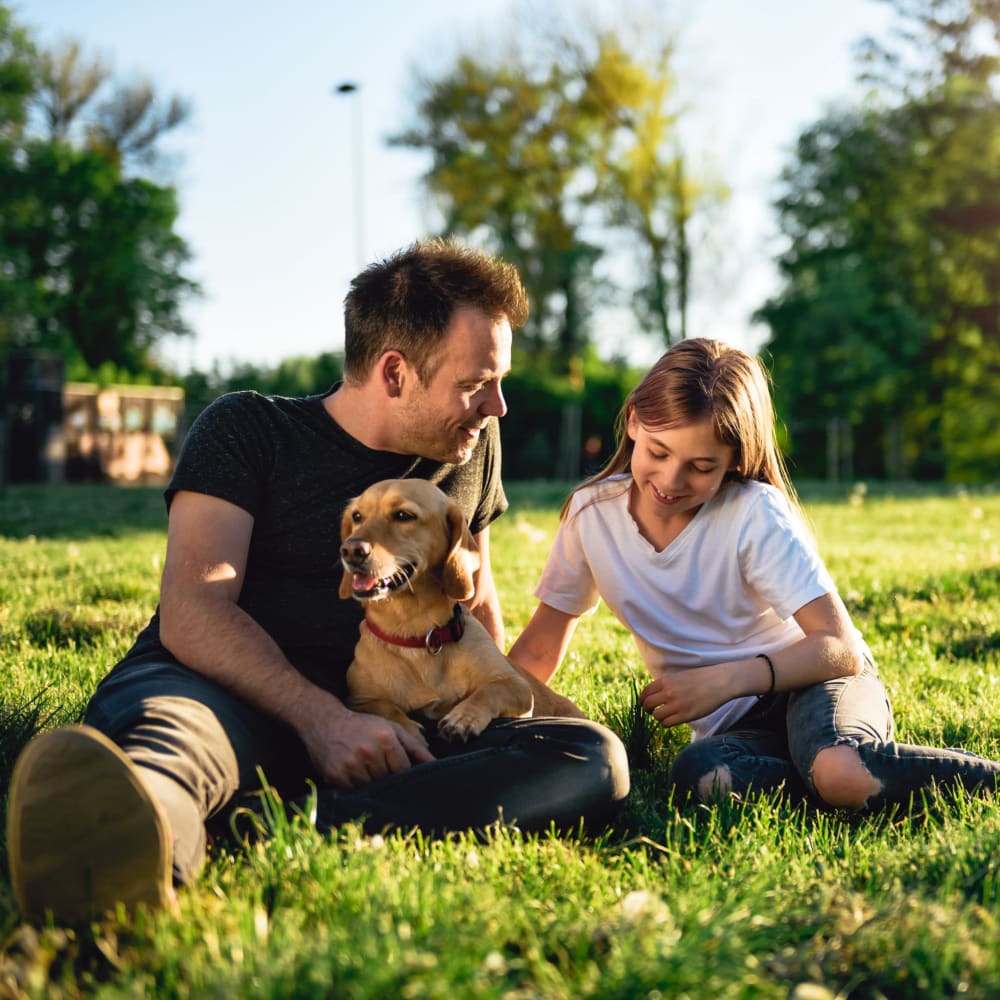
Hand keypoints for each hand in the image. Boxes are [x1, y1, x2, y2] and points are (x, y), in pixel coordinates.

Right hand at [298, 707, 435, 789]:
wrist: (325, 722)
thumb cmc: (364, 726)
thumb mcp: (391, 729)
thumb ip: (415, 747)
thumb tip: (436, 764)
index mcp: (385, 738)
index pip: (403, 770)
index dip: (402, 774)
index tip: (399, 774)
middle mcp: (368, 751)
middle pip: (387, 780)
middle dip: (386, 779)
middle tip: (378, 770)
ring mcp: (350, 764)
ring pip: (371, 788)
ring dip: (370, 784)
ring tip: (365, 770)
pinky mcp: (335, 775)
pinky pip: (353, 792)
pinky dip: (355, 787)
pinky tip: (352, 774)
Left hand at [640, 663, 732, 728]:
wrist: (720, 681)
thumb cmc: (701, 678)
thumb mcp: (679, 677)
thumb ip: (667, 684)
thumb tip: (655, 695)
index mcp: (665, 681)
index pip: (645, 692)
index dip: (642, 700)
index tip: (643, 704)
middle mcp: (668, 692)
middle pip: (648, 704)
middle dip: (647, 709)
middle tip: (652, 711)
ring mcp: (677, 704)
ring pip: (656, 716)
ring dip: (658, 717)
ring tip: (664, 716)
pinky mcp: (686, 715)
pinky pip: (667, 723)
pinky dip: (666, 723)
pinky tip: (672, 720)